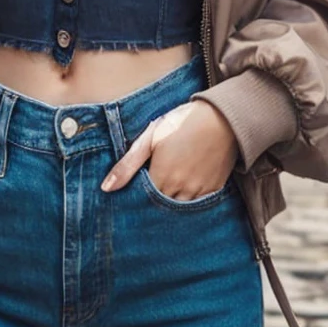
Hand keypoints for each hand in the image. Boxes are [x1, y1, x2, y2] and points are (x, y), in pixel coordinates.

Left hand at [100, 100, 237, 198]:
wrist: (221, 117)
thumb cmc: (181, 122)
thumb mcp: (150, 138)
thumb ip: (128, 165)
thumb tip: (106, 188)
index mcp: (162, 178)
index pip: (143, 201)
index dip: (137, 198)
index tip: (134, 193)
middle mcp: (181, 190)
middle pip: (161, 208)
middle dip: (153, 204)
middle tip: (150, 193)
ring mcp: (199, 192)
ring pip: (180, 209)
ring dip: (171, 204)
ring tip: (167, 191)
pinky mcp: (214, 190)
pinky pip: (198, 205)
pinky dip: (189, 201)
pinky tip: (184, 190)